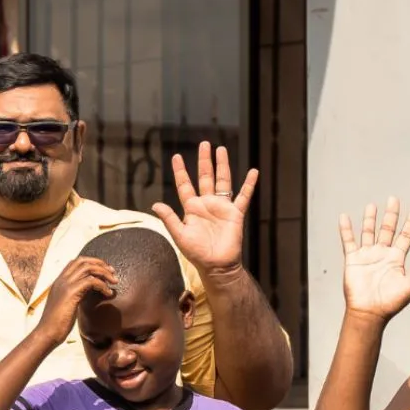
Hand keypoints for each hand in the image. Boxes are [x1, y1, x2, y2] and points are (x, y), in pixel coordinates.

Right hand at [38, 256, 118, 345]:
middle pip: (83, 261)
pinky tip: (108, 294)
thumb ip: (74, 296)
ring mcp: (65, 285)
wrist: (47, 333)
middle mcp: (61, 280)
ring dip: (104, 273)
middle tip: (112, 272)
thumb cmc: (56, 324)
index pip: (76, 262)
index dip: (92, 263)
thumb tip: (86, 294)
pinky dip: (102, 285)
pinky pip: (91, 281)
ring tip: (114, 282)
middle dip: (100, 264)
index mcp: (59, 282)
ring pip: (88, 268)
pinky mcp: (71, 293)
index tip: (104, 271)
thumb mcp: (65, 305)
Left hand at [152, 141, 258, 275]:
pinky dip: (249, 184)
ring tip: (221, 150)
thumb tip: (155, 204)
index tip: (176, 156)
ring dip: (222, 166)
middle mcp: (207, 204)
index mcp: (192, 208)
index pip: (185, 185)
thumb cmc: (196, 253)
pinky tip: (253, 172)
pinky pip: (244, 196)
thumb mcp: (179, 235)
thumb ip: (169, 218)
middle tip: (204, 143)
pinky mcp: (236, 213)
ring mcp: (222, 207)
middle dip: (204, 161)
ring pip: (223, 181)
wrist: (216, 265)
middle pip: (205, 177)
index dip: (180, 171)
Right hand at [339, 199, 409, 319]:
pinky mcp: (353, 260)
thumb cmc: (391, 302)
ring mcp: (367, 256)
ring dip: (370, 219)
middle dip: (391, 215)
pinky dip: (346, 230)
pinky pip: (348, 241)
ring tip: (372, 205)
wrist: (369, 312)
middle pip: (387, 230)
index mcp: (397, 259)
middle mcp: (382, 254)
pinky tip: (344, 217)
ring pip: (369, 233)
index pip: (406, 236)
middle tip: (393, 199)